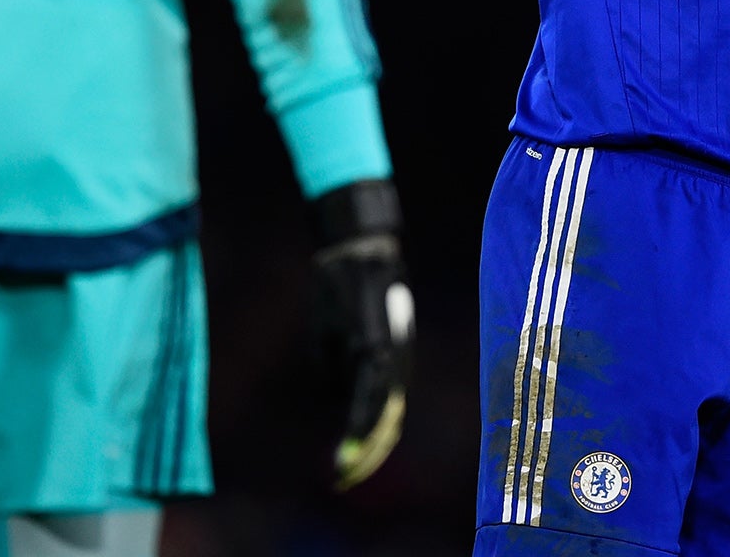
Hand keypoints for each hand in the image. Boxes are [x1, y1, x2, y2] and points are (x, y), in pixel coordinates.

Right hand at [309, 179, 414, 489]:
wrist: (357, 250)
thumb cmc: (344, 289)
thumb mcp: (335, 333)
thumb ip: (335, 365)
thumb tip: (334, 394)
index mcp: (386, 364)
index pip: (379, 414)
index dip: (364, 442)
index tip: (345, 467)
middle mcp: (394, 365)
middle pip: (385, 422)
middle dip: (366, 454)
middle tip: (345, 478)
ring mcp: (390, 357)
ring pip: (383, 413)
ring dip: (366, 445)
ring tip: (347, 469)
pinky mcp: (379, 347)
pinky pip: (375, 392)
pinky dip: (364, 420)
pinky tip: (353, 439)